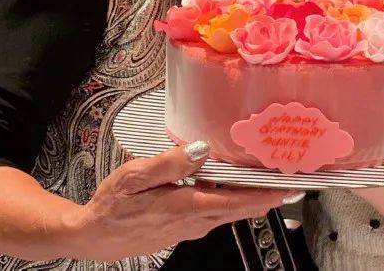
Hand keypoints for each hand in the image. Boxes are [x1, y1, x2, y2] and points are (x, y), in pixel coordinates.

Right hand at [69, 141, 301, 261]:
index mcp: (186, 206)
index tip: (287, 187)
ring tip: (269, 183)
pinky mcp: (181, 228)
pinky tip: (232, 190)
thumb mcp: (135, 176)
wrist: (91, 236)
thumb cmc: (111, 205)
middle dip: (266, 197)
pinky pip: (214, 214)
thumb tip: (203, 147)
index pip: (236, 201)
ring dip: (250, 200)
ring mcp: (188, 228)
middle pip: (239, 209)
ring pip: (228, 213)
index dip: (264, 194)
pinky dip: (231, 203)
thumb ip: (170, 162)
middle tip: (291, 184)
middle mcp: (193, 221)